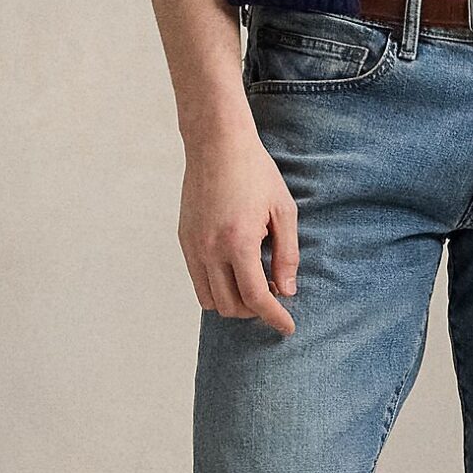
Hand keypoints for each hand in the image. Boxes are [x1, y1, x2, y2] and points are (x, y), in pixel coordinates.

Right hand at [178, 123, 299, 334]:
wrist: (216, 144)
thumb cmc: (255, 172)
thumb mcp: (283, 210)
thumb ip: (287, 254)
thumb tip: (286, 290)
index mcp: (238, 242)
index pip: (255, 298)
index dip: (274, 317)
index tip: (288, 327)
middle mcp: (210, 250)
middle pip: (231, 306)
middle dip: (255, 310)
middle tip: (274, 292)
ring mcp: (193, 246)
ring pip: (210, 300)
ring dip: (234, 302)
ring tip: (254, 282)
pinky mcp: (184, 240)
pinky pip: (197, 280)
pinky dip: (217, 287)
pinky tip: (235, 270)